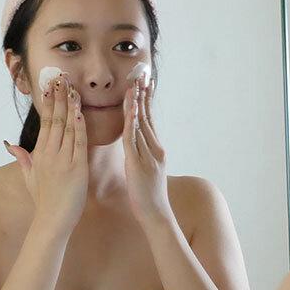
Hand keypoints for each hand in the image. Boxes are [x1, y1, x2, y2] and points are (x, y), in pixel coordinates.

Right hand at [4, 74, 88, 234]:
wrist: (52, 220)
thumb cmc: (43, 200)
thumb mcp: (29, 177)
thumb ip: (22, 159)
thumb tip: (10, 145)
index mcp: (39, 154)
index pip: (45, 122)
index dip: (49, 102)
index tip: (50, 86)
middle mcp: (49, 154)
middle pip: (54, 119)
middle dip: (58, 97)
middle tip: (61, 78)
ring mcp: (63, 160)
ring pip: (67, 127)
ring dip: (70, 106)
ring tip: (72, 88)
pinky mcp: (77, 168)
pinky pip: (79, 143)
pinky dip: (79, 127)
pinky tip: (80, 112)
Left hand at [122, 75, 172, 224]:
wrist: (157, 214)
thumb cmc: (149, 196)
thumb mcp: (146, 171)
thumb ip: (142, 156)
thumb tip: (136, 145)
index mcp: (155, 149)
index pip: (149, 119)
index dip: (146, 101)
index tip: (144, 83)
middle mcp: (154, 148)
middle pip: (147, 116)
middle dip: (144, 95)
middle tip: (141, 75)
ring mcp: (148, 155)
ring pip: (141, 124)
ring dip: (137, 103)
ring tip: (134, 85)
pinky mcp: (139, 163)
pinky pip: (134, 139)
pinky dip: (133, 122)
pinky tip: (132, 109)